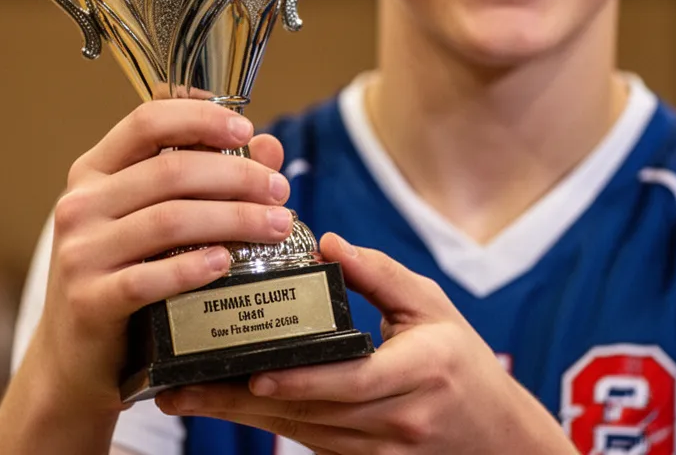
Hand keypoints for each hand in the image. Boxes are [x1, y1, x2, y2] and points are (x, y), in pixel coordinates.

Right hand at [22, 97, 293, 415]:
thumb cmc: (124, 274)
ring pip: (168, 221)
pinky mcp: (89, 302)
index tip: (246, 129)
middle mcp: (80, 205)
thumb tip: (269, 146)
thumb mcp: (155, 219)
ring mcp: (80, 254)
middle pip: (170, 172)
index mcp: (94, 172)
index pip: (146, 121)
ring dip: (233, 219)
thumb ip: (207, 176)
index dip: (200, 118)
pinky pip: (148, 279)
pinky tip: (226, 262)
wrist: (74, 358)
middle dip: (236, 176)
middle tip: (279, 190)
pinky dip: (192, 268)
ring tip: (276, 226)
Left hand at [156, 234, 577, 454]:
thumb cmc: (462, 364)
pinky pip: (305, 442)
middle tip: (181, 387)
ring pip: (298, 433)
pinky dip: (264, 424)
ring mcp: (377, 449)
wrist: (494, 437)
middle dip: (240, 402)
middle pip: (309, 413)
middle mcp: (396, 418)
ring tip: (184, 396)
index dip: (302, 381)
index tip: (254, 375)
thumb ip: (380, 274)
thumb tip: (326, 242)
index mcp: (419, 370)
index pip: (353, 382)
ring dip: (239, 416)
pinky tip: (225, 408)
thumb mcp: (432, 306)